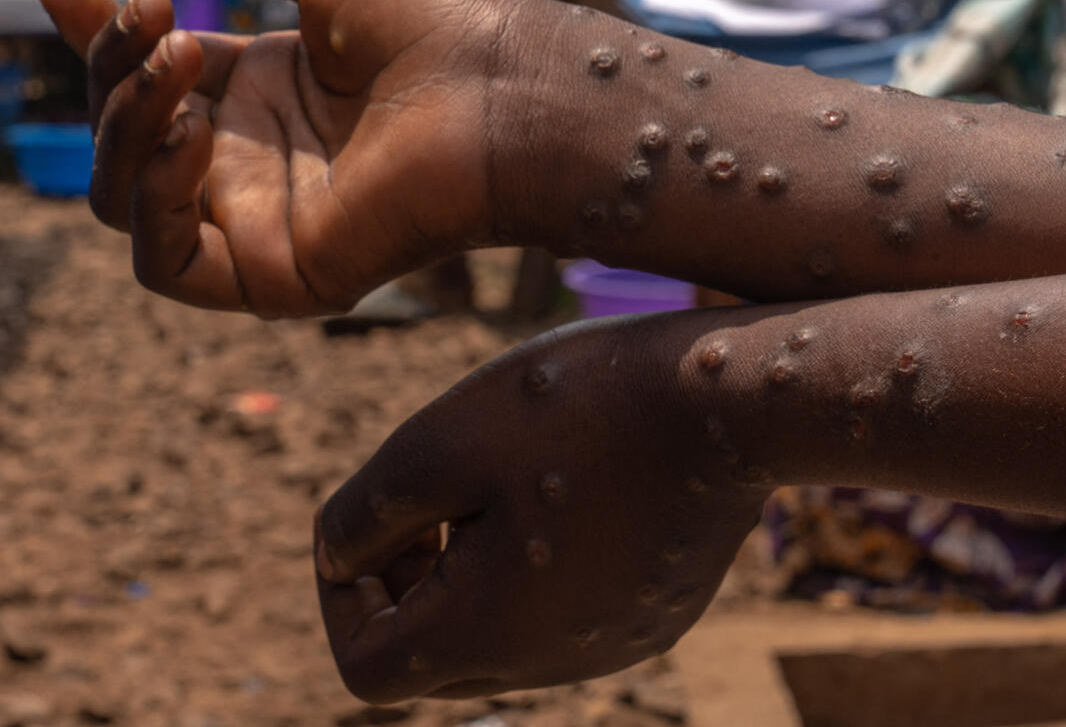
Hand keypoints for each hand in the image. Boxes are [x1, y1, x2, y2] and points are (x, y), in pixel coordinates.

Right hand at [39, 0, 527, 318]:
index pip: (153, 76)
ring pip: (126, 196)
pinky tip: (196, 127)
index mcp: (268, 91)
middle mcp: (256, 158)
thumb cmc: (439, 17)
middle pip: (127, 133)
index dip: (101, 36)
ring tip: (177, 52)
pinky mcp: (277, 277)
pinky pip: (165, 263)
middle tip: (148, 11)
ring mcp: (262, 219)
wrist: (507, 86)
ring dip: (125, 121)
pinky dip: (153, 193)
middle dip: (111, 67)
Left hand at [314, 313, 768, 702]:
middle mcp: (553, 664)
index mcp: (492, 635)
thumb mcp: (440, 442)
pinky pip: (566, 611)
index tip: (374, 515)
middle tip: (432, 493)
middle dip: (407, 577)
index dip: (341, 593)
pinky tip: (571, 480)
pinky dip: (539, 562)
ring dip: (472, 567)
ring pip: (501, 631)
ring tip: (502, 474)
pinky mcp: (657, 610)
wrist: (731, 396)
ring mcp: (616, 642)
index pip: (367, 668)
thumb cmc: (578, 407)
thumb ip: (365, 513)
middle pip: (433, 654)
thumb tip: (334, 556)